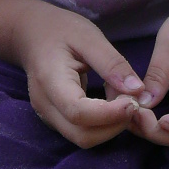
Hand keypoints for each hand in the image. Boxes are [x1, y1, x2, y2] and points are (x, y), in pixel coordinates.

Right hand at [12, 2, 145, 148]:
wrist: (31, 35)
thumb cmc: (60, 30)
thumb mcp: (89, 37)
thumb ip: (112, 64)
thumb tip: (137, 91)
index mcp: (50, 80)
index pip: (78, 112)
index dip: (110, 114)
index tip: (134, 101)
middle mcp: (45, 105)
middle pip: (82, 135)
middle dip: (115, 126)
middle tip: (134, 102)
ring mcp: (48, 115)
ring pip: (83, 138)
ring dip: (111, 128)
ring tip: (125, 102)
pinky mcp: (56, 119)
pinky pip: (82, 132)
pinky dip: (103, 125)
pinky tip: (113, 105)